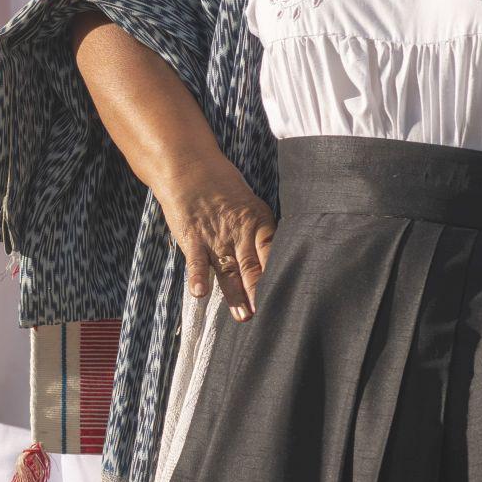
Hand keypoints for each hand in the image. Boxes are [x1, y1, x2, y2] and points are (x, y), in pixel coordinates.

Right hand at [158, 158, 276, 319]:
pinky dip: (198, 277)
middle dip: (262, 291)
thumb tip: (278, 260)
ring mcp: (215, 236)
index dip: (281, 274)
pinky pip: (196, 261)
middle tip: (272, 314)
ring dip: (235, 294)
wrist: (189, 165)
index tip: (291, 296)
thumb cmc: (223, 188)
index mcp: (259, 222)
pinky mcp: (192, 238)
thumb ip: (259, 234)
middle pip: (253, 266)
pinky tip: (200, 294)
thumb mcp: (250, 205)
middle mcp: (240, 231)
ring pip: (228, 269)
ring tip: (244, 315)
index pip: (274, 252)